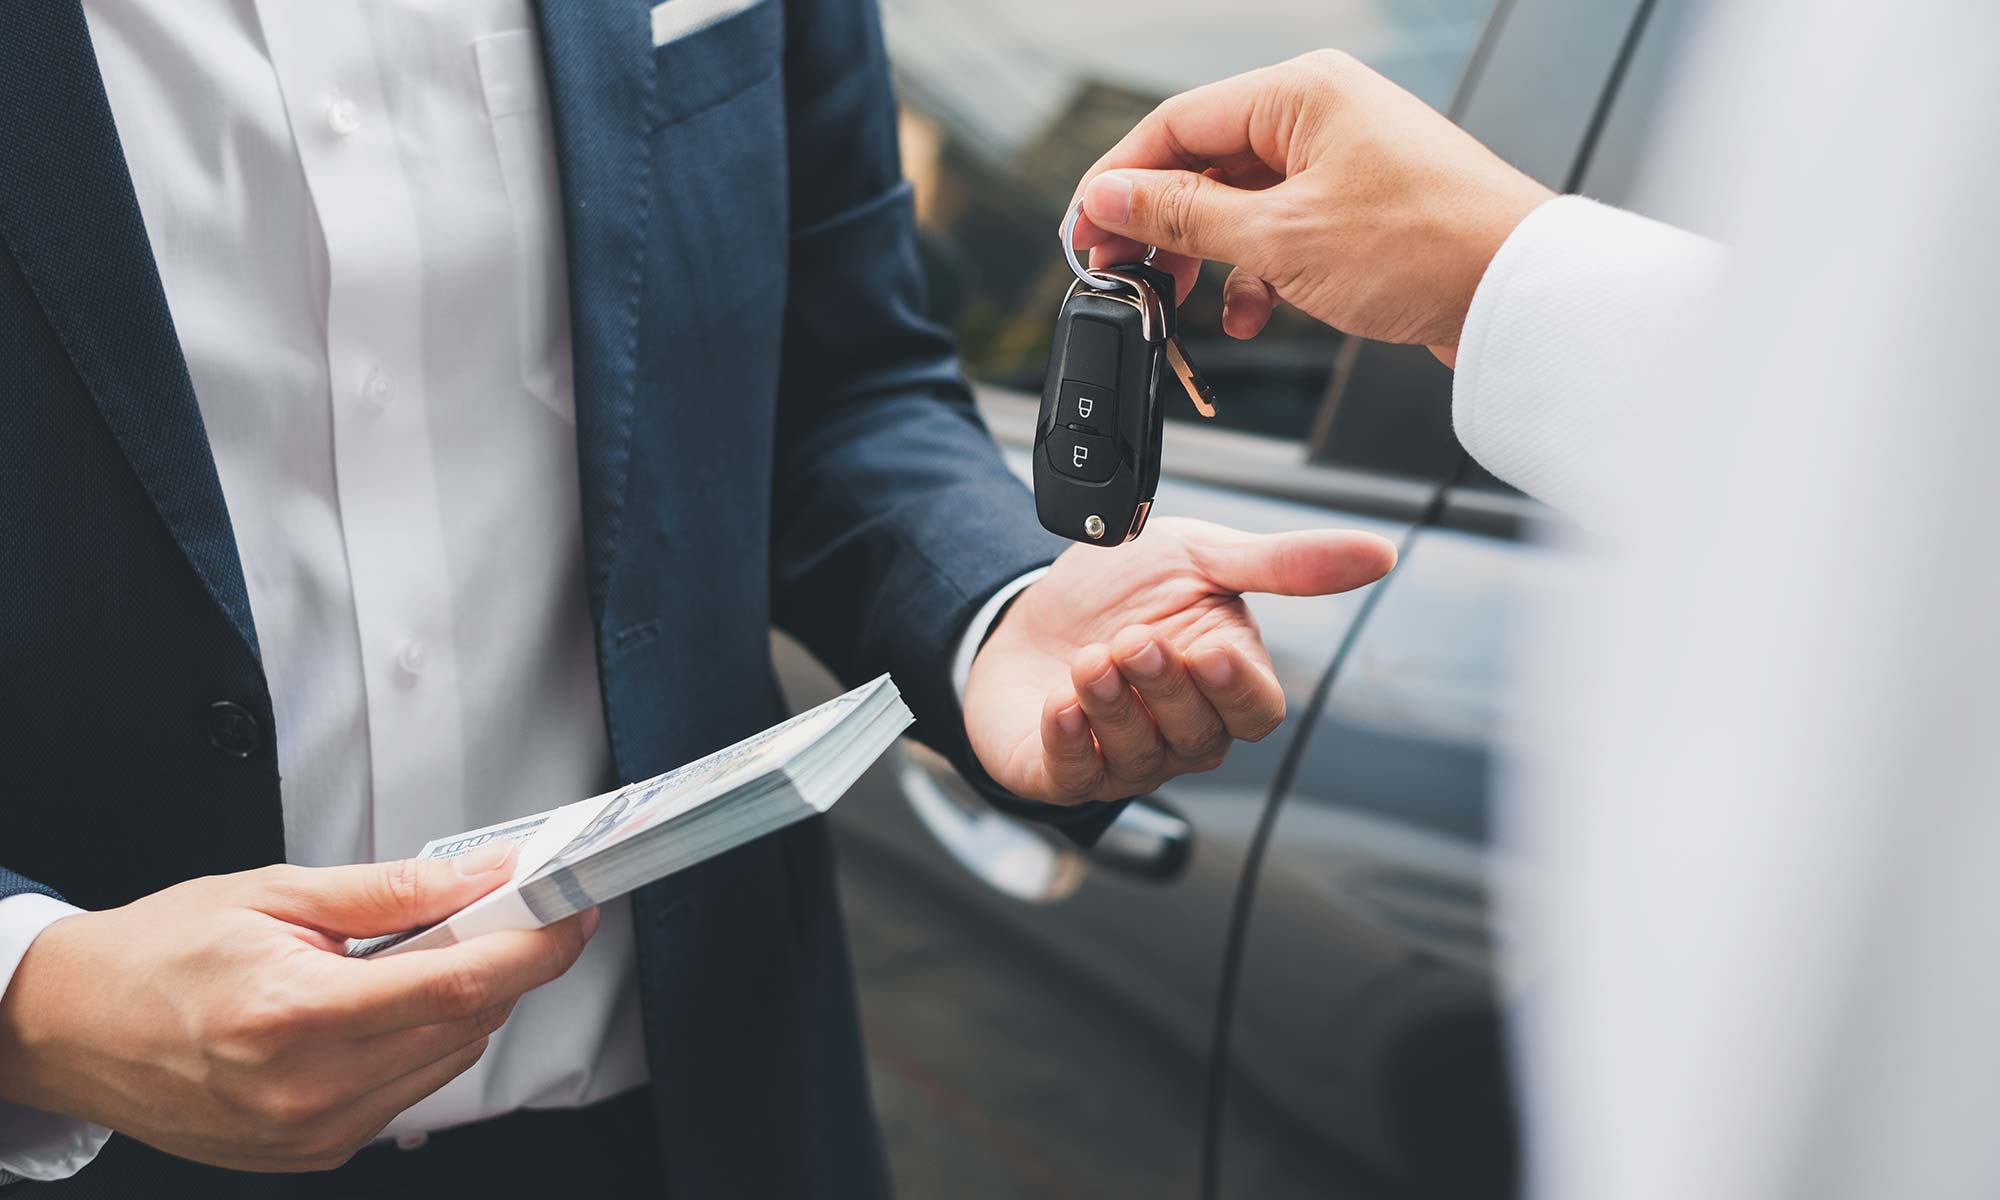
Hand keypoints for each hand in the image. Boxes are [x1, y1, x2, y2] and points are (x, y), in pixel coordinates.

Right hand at [0, 850, 595, 1171]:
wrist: (74, 1027)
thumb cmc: (162, 953)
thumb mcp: (279, 893)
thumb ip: (398, 889)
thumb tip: (490, 872)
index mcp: (295, 1015)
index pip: (459, 984)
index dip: (535, 945)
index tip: (572, 910)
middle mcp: (307, 1089)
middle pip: (468, 1023)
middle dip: (503, 962)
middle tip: (498, 911)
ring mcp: (313, 1134)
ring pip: (450, 1060)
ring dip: (461, 1003)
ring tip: (407, 959)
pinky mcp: (316, 1154)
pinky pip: (410, 1092)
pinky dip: (419, 1042)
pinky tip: (374, 1009)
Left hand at [964, 517, 1395, 803]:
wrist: (1027, 605)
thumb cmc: (1123, 589)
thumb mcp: (1202, 556)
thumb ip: (1285, 563)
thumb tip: (1381, 553)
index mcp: (1222, 683)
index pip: (1255, 711)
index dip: (1236, 689)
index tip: (1210, 652)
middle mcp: (1180, 732)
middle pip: (1198, 736)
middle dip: (1164, 689)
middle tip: (1133, 639)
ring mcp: (1122, 758)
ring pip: (1138, 757)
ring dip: (1112, 708)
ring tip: (1089, 660)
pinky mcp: (1060, 771)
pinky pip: (1073, 775)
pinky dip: (1067, 741)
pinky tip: (1059, 705)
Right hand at [1068, 50, 1554, 365]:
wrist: (1520, 295)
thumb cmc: (1425, 248)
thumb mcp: (1278, 239)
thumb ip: (1181, 218)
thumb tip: (1108, 200)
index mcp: (1300, 93)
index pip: (1175, 124)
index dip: (1117, 182)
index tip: (1083, 234)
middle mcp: (1320, 114)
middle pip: (1204, 163)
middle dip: (1161, 227)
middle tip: (1123, 276)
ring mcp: (1343, 160)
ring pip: (1241, 204)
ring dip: (1208, 259)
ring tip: (1184, 303)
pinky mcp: (1361, 207)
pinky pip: (1282, 231)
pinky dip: (1257, 274)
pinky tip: (1251, 314)